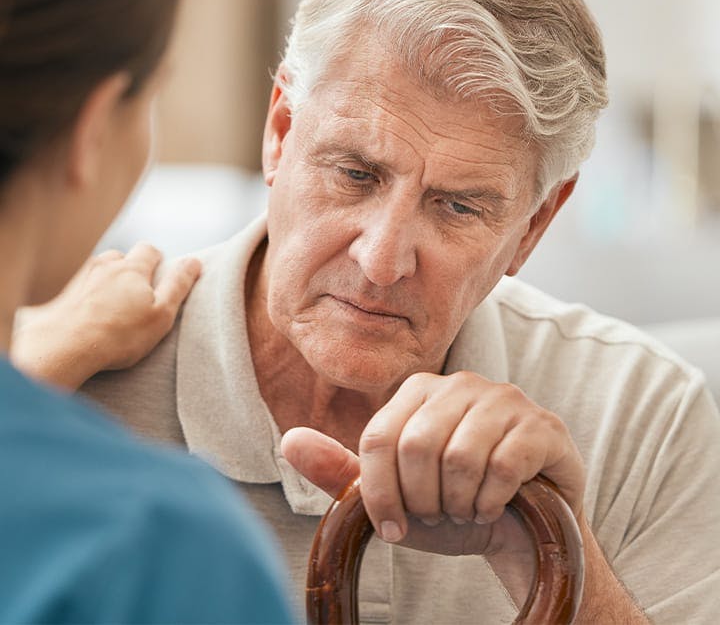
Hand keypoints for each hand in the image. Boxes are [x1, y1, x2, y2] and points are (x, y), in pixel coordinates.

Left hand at [11, 243, 200, 390]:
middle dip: (132, 269)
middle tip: (139, 294)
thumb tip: (194, 261)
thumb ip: (179, 285)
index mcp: (132, 268)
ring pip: (100, 270)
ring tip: (114, 304)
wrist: (66, 348)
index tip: (162, 277)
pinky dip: (90, 295)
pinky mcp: (64, 295)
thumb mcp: (162, 313)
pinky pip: (82, 288)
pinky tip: (93, 314)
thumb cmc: (120, 335)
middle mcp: (105, 266)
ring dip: (109, 280)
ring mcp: (82, 279)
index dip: (158, 260)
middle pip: (122, 257)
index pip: (149, 250)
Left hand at [284, 372, 648, 620]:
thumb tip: (288, 441)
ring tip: (466, 509)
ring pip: (459, 458)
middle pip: (416, 447)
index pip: (377, 438)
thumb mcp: (392, 497)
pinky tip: (496, 505)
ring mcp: (504, 399)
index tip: (394, 525)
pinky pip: (502, 467)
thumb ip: (341, 471)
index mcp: (418, 390)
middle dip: (423, 500)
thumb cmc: (450, 506)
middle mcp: (461, 384)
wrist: (519, 528)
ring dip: (458, 505)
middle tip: (438, 514)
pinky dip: (491, 503)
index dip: (380, 493)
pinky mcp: (542, 425)